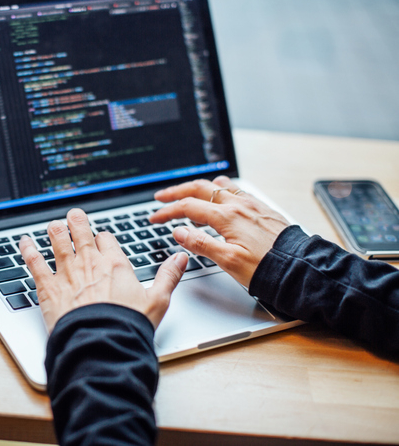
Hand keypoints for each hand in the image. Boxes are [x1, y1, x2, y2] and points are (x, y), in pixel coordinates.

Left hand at [19, 208, 187, 333]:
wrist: (103, 343)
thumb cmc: (129, 326)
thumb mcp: (158, 300)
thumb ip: (169, 276)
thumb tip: (181, 258)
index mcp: (115, 264)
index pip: (106, 238)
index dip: (102, 238)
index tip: (101, 240)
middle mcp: (89, 263)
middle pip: (79, 230)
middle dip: (76, 221)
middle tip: (73, 217)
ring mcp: (67, 272)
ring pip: (57, 240)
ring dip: (54, 230)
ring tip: (52, 225)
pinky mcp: (48, 287)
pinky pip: (34, 262)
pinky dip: (27, 249)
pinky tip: (24, 241)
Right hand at [150, 176, 289, 286]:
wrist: (302, 269)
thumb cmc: (268, 269)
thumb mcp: (229, 261)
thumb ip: (201, 243)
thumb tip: (179, 231)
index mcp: (227, 217)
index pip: (188, 207)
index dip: (167, 211)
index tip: (154, 217)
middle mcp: (239, 205)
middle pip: (200, 189)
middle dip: (177, 192)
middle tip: (161, 197)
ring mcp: (252, 205)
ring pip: (219, 186)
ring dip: (199, 188)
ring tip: (188, 195)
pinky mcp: (262, 210)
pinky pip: (235, 191)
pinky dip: (218, 192)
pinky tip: (218, 201)